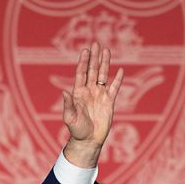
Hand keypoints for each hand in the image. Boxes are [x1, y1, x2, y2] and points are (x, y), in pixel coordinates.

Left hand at [61, 42, 123, 168]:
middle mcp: (89, 91)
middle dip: (94, 57)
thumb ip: (68, 104)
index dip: (83, 62)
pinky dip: (118, 79)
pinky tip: (120, 70)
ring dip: (105, 63)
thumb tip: (64, 91)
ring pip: (103, 75)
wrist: (89, 140)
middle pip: (93, 70)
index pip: (81, 73)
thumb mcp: (69, 117)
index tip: (85, 50)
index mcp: (79, 93)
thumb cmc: (77, 130)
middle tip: (96, 43)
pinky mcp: (109, 102)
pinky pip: (114, 88)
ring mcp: (99, 95)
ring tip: (107, 50)